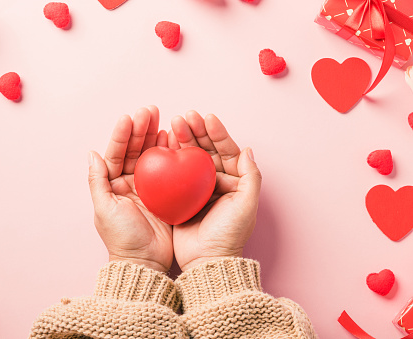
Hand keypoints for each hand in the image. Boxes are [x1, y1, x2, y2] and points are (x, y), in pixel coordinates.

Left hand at [88, 106, 172, 272]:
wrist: (145, 261)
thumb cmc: (122, 237)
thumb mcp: (104, 208)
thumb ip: (98, 180)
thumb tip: (92, 153)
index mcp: (113, 184)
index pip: (116, 153)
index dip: (122, 135)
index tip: (129, 117)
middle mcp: (129, 182)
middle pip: (134, 150)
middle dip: (141, 130)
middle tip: (150, 111)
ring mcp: (149, 188)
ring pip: (151, 157)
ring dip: (155, 138)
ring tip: (163, 120)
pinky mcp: (165, 195)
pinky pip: (168, 170)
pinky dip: (171, 155)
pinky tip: (174, 141)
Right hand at [169, 112, 261, 271]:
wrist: (206, 260)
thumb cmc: (229, 234)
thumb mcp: (246, 205)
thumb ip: (250, 176)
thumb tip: (248, 149)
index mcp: (233, 181)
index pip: (226, 150)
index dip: (217, 133)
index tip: (207, 118)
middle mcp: (215, 182)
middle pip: (206, 150)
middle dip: (196, 132)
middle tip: (185, 117)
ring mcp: (196, 189)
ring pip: (189, 158)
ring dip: (182, 140)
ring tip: (173, 124)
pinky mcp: (180, 197)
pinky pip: (174, 173)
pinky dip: (170, 158)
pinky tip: (163, 145)